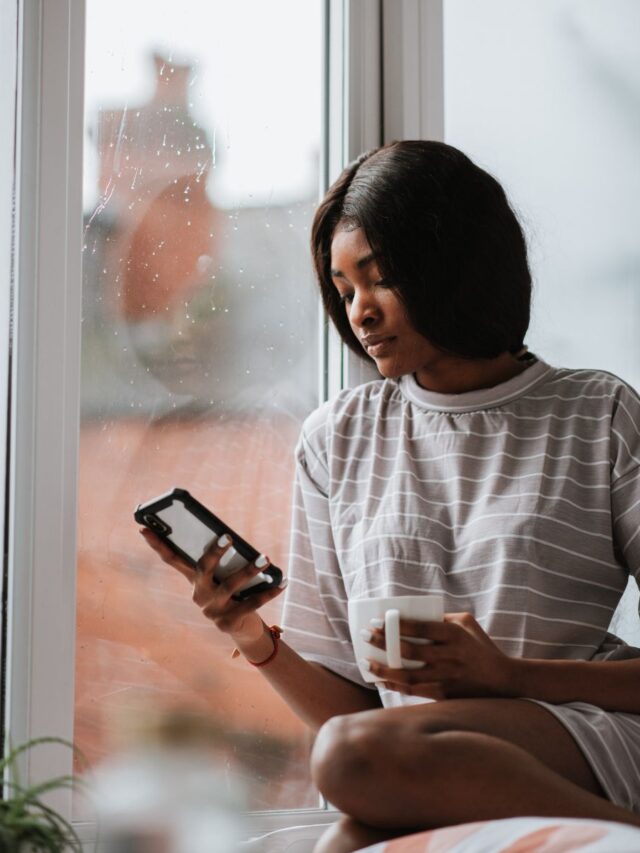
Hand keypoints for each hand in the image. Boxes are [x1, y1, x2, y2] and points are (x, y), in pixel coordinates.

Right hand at [139, 528, 285, 644]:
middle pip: (203, 569)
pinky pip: (251, 603)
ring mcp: (212, 611)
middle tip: (228, 536)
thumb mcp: (225, 576)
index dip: (157, 545)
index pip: (172, 560)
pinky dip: (269, 591)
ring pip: (231, 586)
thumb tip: (228, 536)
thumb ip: (223, 561)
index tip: (143, 527)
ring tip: (265, 558)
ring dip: (250, 570)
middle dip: (215, 553)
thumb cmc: (234, 593)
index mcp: (194, 581)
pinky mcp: (229, 623)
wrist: (243, 629)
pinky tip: (282, 581)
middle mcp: (199, 595)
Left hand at [363, 612, 516, 699]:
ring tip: (366, 663)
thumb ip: (442, 616)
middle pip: (410, 650)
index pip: (421, 627)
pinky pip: (415, 691)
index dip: (397, 625)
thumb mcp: (467, 623)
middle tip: (365, 636)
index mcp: (454, 634)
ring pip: (409, 675)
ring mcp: (447, 677)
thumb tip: (415, 614)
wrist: (503, 680)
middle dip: (384, 643)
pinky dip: (396, 685)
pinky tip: (381, 680)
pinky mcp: (445, 694)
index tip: (377, 621)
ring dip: (385, 669)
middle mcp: (450, 656)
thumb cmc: (481, 647)